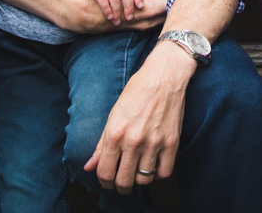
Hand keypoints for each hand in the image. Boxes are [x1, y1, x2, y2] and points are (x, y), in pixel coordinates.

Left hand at [84, 43, 194, 191]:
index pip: (105, 173)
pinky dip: (159, 173)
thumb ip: (101, 144)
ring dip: (140, 179)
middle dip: (121, 186)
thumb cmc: (137, 91)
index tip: (108, 182)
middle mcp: (133, 141)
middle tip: (122, 182)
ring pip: (144, 180)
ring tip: (139, 170)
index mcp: (115, 134)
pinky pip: (165, 172)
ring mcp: (154, 143)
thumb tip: (89, 167)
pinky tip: (155, 164)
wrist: (164, 75)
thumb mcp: (113, 115)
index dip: (104, 182)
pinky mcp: (172, 142)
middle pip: (124, 181)